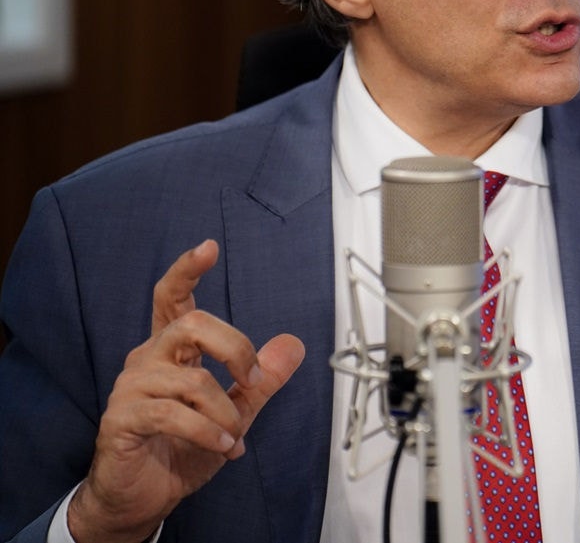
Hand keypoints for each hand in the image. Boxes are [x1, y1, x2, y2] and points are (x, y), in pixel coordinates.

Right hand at [68, 240, 304, 542]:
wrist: (145, 496)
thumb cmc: (183, 448)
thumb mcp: (235, 411)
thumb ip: (261, 378)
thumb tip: (293, 344)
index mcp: (171, 350)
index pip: (172, 298)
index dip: (187, 271)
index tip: (208, 247)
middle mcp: (147, 360)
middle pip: (192, 325)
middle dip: (235, 347)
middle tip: (253, 378)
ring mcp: (131, 389)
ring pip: (191, 380)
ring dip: (225, 411)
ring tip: (234, 435)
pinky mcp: (121, 420)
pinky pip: (172, 415)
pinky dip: (208, 432)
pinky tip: (223, 446)